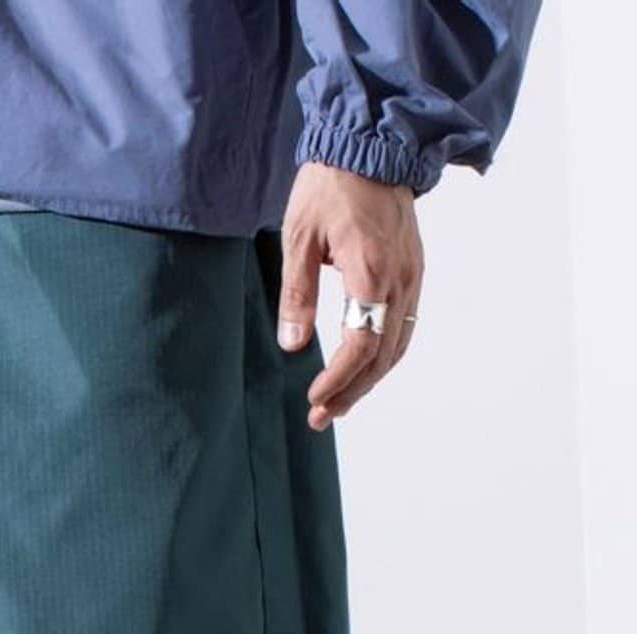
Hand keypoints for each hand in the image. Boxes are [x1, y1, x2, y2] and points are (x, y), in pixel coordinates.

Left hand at [278, 162, 423, 430]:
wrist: (371, 144)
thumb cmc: (330, 185)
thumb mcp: (298, 237)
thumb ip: (297, 294)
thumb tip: (292, 344)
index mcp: (372, 271)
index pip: (360, 345)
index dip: (337, 379)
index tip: (313, 398)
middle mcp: (401, 278)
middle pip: (382, 356)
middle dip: (351, 391)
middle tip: (320, 416)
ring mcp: (412, 275)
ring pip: (397, 346)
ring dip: (368, 380)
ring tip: (337, 404)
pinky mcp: (413, 270)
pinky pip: (403, 326)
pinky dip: (383, 356)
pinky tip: (362, 370)